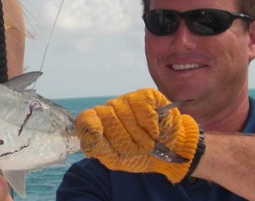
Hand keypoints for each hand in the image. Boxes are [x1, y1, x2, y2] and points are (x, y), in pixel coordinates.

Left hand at [76, 88, 201, 182]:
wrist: (168, 153)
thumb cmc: (138, 155)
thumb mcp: (114, 158)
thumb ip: (96, 146)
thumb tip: (90, 130)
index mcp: (98, 124)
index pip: (85, 118)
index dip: (91, 126)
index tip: (100, 134)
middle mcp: (110, 109)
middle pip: (107, 118)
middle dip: (124, 141)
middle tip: (135, 148)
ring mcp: (126, 100)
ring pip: (126, 116)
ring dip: (141, 136)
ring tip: (147, 141)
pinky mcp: (146, 95)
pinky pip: (143, 109)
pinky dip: (151, 126)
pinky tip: (154, 130)